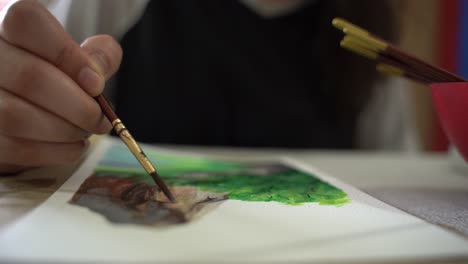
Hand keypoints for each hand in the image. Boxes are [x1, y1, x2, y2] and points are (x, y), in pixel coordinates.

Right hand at [0, 0, 121, 172]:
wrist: (21, 97)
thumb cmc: (53, 71)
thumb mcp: (75, 53)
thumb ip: (97, 55)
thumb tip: (98, 72)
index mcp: (7, 23)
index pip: (28, 24)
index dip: (69, 57)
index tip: (97, 84)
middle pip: (30, 77)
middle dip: (78, 106)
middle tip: (100, 119)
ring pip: (18, 117)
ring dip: (66, 131)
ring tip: (86, 131)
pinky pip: (16, 149)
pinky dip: (56, 152)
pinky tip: (74, 146)